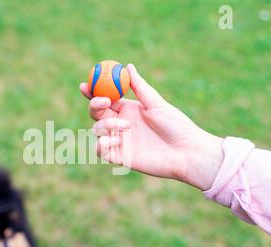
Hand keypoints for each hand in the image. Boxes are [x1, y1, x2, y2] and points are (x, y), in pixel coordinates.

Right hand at [80, 64, 223, 190]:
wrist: (185, 152)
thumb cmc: (176, 126)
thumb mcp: (156, 103)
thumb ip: (139, 87)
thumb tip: (127, 66)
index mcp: (127, 109)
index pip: (104, 97)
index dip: (92, 91)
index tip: (85, 85)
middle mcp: (120, 124)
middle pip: (96, 112)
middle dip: (94, 105)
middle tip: (103, 101)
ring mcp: (119, 141)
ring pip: (97, 130)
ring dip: (106, 124)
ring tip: (125, 126)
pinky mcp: (119, 157)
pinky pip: (100, 150)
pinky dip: (102, 143)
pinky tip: (116, 140)